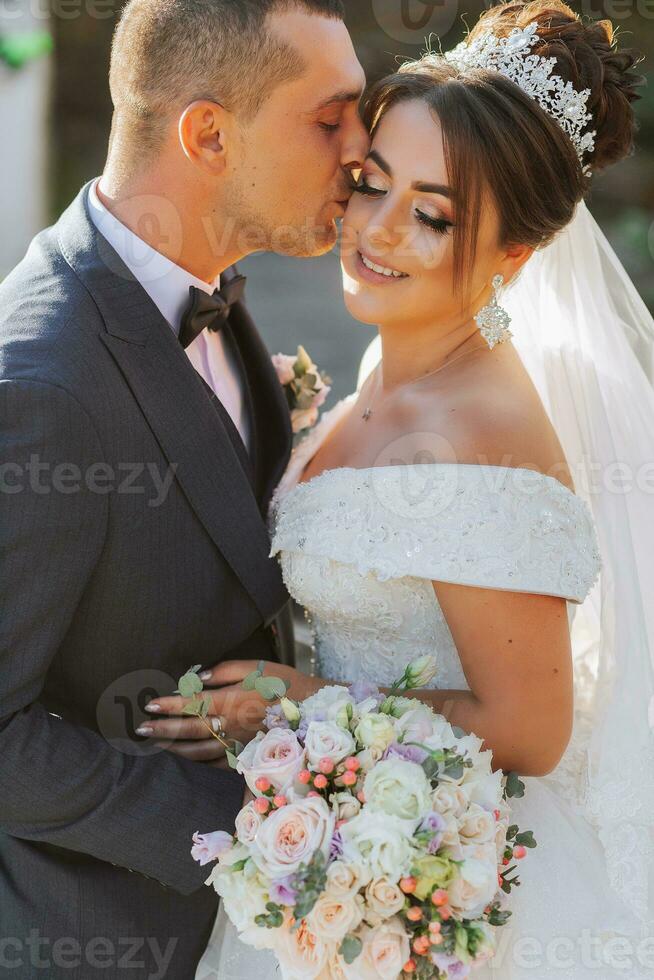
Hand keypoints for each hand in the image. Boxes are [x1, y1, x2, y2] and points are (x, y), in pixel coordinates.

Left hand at [143, 660, 324, 758]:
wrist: (315, 711)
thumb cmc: (285, 684)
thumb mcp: (258, 667)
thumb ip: (225, 671)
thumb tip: (196, 678)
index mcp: (234, 700)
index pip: (194, 703)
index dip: (171, 704)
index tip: (150, 704)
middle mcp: (233, 725)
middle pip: (191, 729)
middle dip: (164, 729)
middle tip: (141, 729)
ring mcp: (239, 744)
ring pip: (200, 750)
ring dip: (175, 748)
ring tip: (156, 744)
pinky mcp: (247, 756)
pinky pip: (217, 763)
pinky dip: (198, 762)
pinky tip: (185, 758)